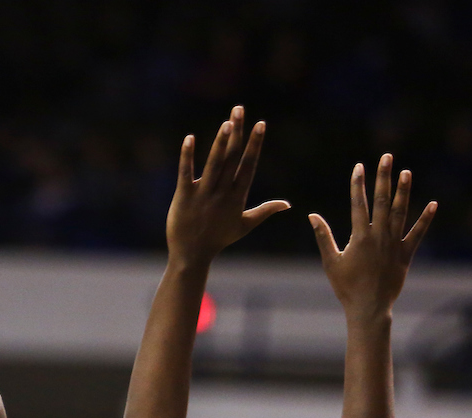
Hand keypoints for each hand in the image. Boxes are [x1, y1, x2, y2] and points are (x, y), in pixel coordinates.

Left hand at [166, 106, 290, 263]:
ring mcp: (202, 195)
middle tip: (239, 109)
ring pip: (213, 165)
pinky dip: (187, 157)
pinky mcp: (184, 197)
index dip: (255, 144)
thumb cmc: (218, 239)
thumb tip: (287, 205)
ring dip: (219, 143)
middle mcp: (222, 193)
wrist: (192, 255)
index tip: (261, 124)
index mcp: (237, 197)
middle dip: (237, 134)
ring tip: (226, 122)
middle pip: (231, 159)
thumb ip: (265, 211)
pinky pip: (185, 174)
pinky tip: (189, 139)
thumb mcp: (245, 225)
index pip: (248, 165)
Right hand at [310, 155, 436, 319]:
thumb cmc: (346, 286)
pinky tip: (433, 204)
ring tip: (406, 172)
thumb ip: (324, 236)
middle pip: (382, 201)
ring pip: (400, 212)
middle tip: (386, 157)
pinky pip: (418, 234)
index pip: (359, 204)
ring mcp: (395, 244)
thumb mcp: (330, 261)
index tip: (359, 166)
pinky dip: (425, 219)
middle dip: (383, 178)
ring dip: (403, 191)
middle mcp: (379, 236)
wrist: (369, 307)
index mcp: (360, 237)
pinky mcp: (406, 255)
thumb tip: (312, 215)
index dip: (358, 184)